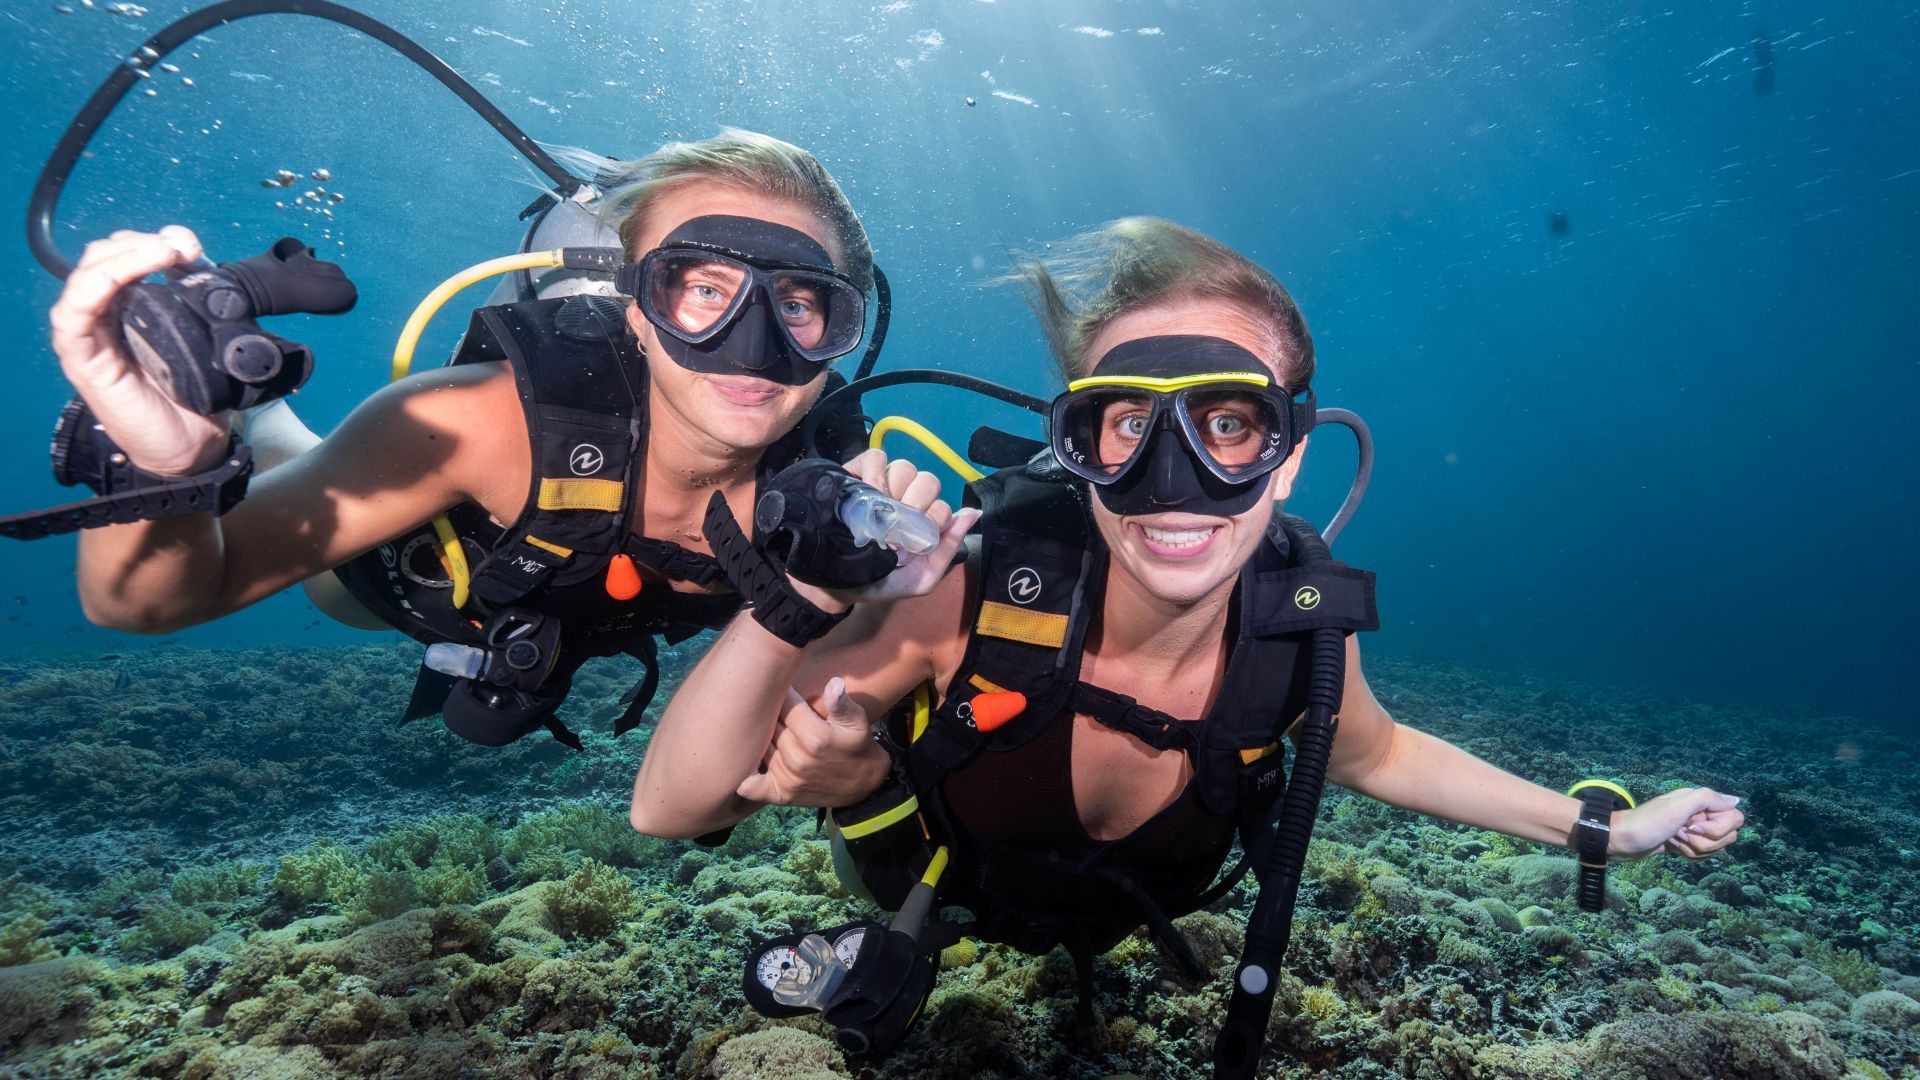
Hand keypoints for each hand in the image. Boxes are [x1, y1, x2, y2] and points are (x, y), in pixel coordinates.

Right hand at [49, 226, 230, 475]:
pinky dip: (91, 288)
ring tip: (162, 254)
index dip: (153, 241)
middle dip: (141, 242)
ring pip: (87, 276)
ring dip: (123, 257)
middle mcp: (106, 315)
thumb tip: (207, 266)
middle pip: (104, 256)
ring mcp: (91, 336)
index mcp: (132, 306)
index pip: (126, 254)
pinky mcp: (84, 360)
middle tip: (182, 249)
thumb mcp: (205, 339)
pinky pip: (72, 316)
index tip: (192, 246)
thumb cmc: (195, 395)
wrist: (193, 446)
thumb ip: (200, 304)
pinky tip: (118, 277)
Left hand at [736, 678, 892, 806]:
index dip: (785, 693)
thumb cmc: (857, 746)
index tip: (783, 685)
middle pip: (771, 725)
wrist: (863, 786)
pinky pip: (751, 786)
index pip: (786, 704)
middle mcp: (799, 760)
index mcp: (816, 738)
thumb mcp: (858, 722)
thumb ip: (842, 703)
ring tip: (761, 725)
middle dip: (770, 713)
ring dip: (759, 737)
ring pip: (760, 747)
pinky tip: (748, 761)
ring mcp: (788, 779)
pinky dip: (747, 775)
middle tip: (770, 703)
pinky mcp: (781, 795)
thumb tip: (833, 683)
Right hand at [791, 448, 981, 609]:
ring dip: (893, 488)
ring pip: (904, 467)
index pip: (943, 505)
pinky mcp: (859, 472)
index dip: (933, 519)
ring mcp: (884, 484)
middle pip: (928, 481)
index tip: (913, 539)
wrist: (832, 583)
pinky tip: (865, 490)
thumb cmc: (878, 581)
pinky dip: (874, 470)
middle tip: (896, 522)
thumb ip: (948, 547)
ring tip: (878, 509)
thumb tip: (975, 513)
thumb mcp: (920, 578)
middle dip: (916, 503)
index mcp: (924, 521)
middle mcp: (907, 499)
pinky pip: (877, 456)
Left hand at [1608, 787, 1743, 860]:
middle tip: (1680, 834)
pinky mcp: (1686, 843)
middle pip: (1727, 835)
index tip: (1694, 826)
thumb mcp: (1676, 806)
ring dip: (1695, 849)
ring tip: (1674, 841)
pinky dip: (1689, 855)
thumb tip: (1735, 800)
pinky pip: (1703, 854)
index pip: (1735, 817)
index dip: (1719, 827)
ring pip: (1715, 847)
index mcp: (1700, 800)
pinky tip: (1673, 848)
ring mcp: (1694, 829)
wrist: (1621, 841)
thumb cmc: (1646, 823)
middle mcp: (1700, 813)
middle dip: (1705, 842)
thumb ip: (1707, 798)